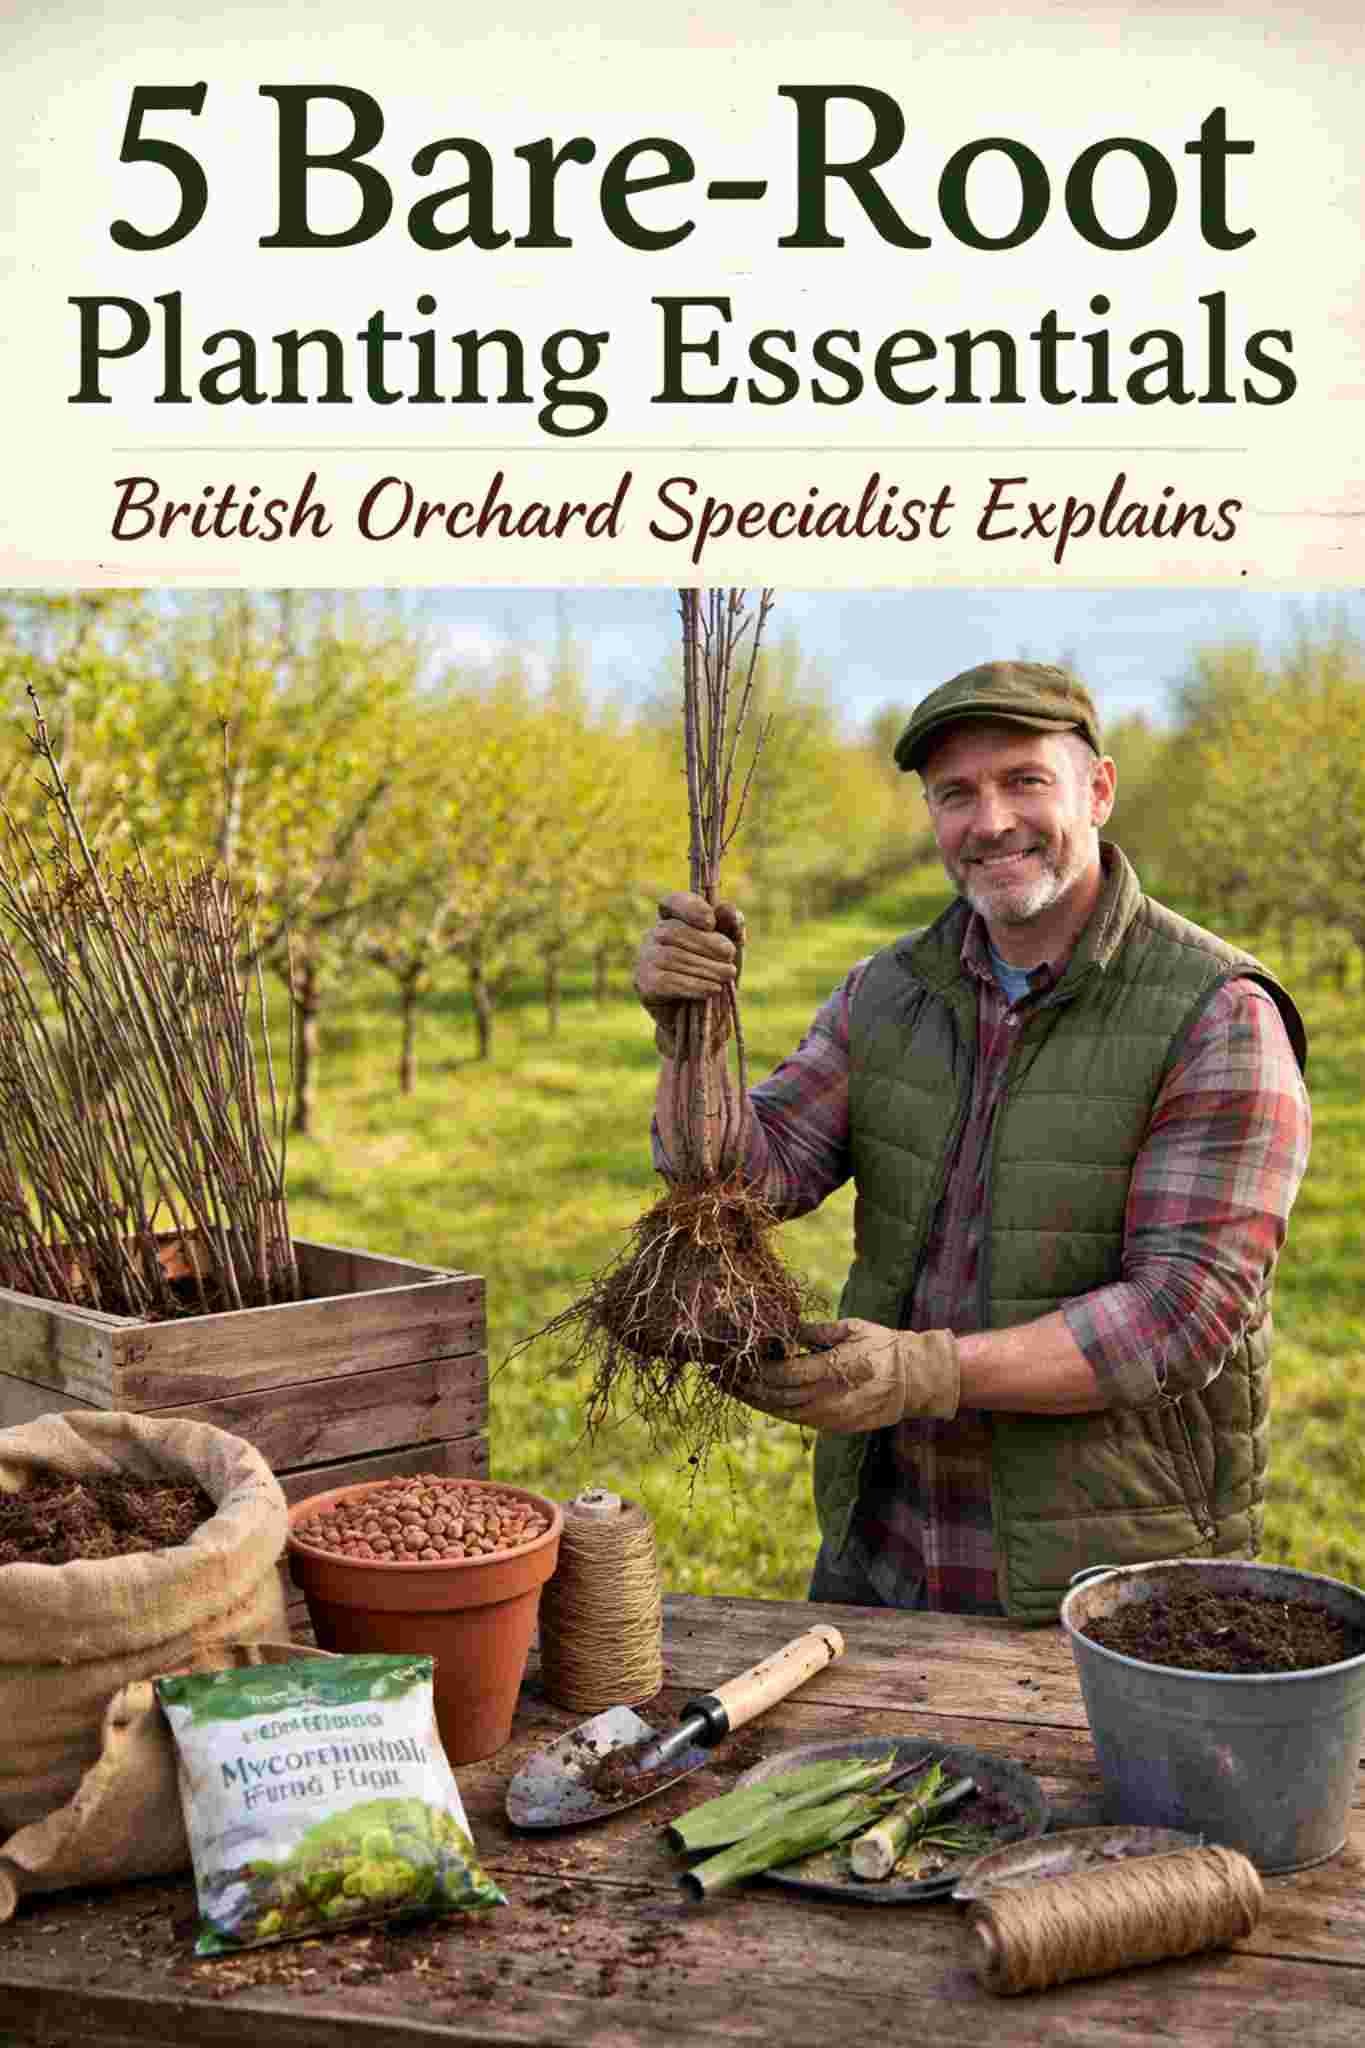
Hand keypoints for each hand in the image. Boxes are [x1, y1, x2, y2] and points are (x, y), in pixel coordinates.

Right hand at [634, 890, 744, 1057]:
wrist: (703, 1020)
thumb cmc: (715, 976)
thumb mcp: (729, 951)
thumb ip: (731, 928)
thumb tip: (728, 911)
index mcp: (672, 920)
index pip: (672, 902)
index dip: (689, 907)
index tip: (711, 922)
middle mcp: (652, 936)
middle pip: (674, 931)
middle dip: (706, 944)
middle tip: (731, 958)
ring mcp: (644, 960)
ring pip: (672, 957)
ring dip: (705, 967)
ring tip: (727, 976)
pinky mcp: (644, 984)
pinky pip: (667, 981)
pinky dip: (693, 985)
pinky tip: (712, 990)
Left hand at [735, 1319, 960, 1433]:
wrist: (917, 1380)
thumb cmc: (884, 1346)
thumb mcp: (851, 1329)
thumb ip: (814, 1332)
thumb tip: (782, 1327)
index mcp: (834, 1371)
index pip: (784, 1374)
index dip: (756, 1369)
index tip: (733, 1357)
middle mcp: (829, 1399)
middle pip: (776, 1397)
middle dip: (745, 1386)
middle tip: (717, 1374)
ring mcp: (831, 1417)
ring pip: (782, 1412)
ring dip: (753, 1400)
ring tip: (730, 1387)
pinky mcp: (834, 1426)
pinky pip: (796, 1419)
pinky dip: (773, 1409)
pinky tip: (758, 1398)